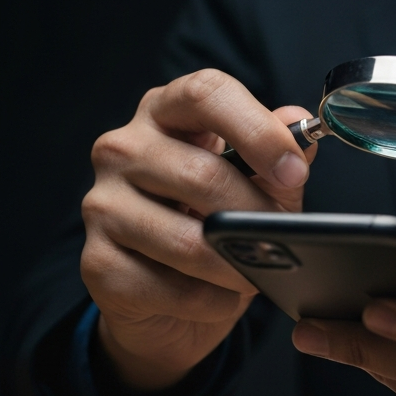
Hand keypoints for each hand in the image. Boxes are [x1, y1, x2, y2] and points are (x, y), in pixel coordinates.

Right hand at [81, 69, 317, 390]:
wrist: (168, 297)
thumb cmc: (214, 221)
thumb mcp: (257, 183)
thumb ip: (278, 154)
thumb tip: (298, 122)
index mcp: (167, 112)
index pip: (206, 94)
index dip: (257, 131)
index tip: (294, 172)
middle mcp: (123, 148)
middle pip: (201, 173)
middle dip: (256, 215)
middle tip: (282, 238)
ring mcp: (102, 204)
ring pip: (186, 239)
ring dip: (235, 265)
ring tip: (256, 272)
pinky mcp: (97, 262)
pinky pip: (169, 287)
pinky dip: (211, 300)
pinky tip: (220, 297)